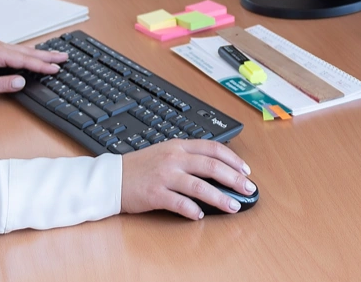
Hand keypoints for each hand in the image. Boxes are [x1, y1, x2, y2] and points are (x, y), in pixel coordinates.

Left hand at [0, 41, 66, 98]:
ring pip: (25, 51)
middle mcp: (0, 47)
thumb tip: (21, 82)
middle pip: (28, 52)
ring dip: (41, 54)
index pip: (25, 60)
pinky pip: (19, 52)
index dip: (41, 65)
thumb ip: (2, 84)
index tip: (56, 68)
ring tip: (57, 55)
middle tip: (65, 56)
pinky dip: (32, 54)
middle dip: (48, 55)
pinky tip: (39, 55)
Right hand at [119, 140, 253, 219]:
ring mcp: (165, 175)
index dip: (233, 160)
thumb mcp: (166, 152)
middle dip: (234, 178)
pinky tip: (200, 215)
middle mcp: (174, 158)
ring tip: (232, 206)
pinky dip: (192, 210)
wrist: (112, 177)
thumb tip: (217, 169)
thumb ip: (188, 157)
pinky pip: (179, 203)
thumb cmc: (141, 167)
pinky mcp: (155, 193)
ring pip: (199, 185)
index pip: (213, 148)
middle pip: (212, 166)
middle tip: (248, 189)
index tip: (246, 170)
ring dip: (219, 197)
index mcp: (179, 146)